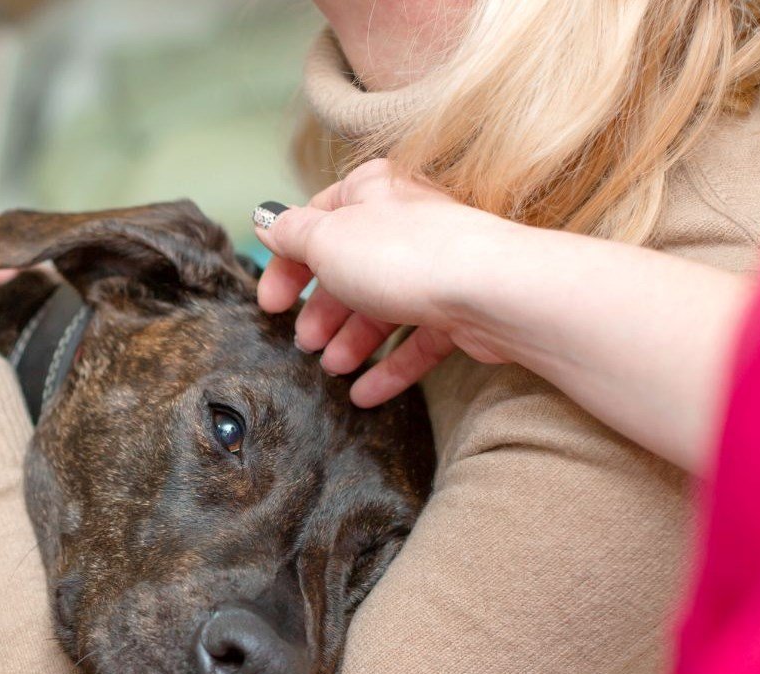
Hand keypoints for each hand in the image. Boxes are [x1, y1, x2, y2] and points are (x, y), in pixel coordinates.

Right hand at [252, 159, 525, 406]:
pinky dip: (389, 368)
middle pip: (350, 270)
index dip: (287, 265)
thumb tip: (269, 222)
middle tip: (304, 343)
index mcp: (372, 192)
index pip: (317, 224)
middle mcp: (405, 224)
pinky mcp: (460, 310)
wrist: (491, 290)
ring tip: (333, 369)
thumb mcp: (327, 238)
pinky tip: (364, 396)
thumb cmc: (404, 254)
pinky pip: (417, 341)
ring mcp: (435, 268)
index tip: (271, 305)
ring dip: (352, 341)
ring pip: (383, 307)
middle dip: (323, 311)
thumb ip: (292, 234)